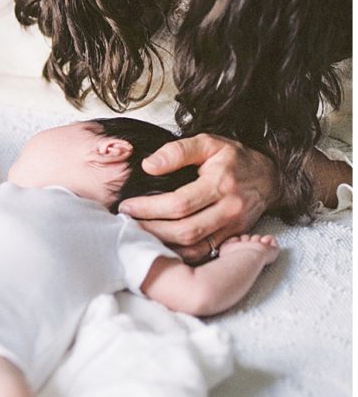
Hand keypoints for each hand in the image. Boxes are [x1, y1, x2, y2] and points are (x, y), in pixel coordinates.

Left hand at [118, 133, 279, 263]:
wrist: (269, 176)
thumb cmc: (233, 158)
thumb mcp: (208, 142)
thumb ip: (177, 150)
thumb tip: (149, 165)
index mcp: (221, 183)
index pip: (179, 203)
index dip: (149, 208)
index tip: (127, 206)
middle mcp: (229, 209)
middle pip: (185, 230)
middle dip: (152, 230)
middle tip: (128, 223)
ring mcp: (233, 228)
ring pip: (194, 247)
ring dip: (163, 245)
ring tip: (139, 235)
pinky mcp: (233, 239)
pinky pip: (204, 253)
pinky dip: (179, 253)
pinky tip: (160, 245)